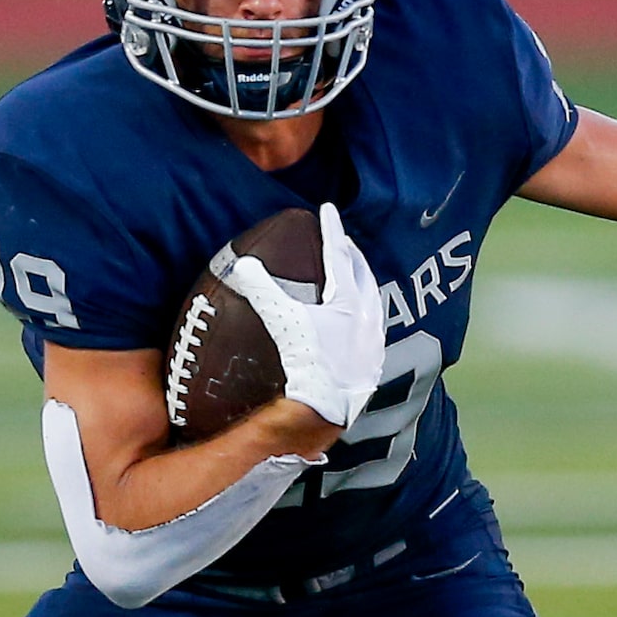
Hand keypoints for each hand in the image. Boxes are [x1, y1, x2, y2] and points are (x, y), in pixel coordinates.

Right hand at [216, 202, 386, 429]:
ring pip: (373, 299)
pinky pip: (374, 325)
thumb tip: (241, 263)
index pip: (339, 254)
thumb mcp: (283, 321)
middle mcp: (370, 316)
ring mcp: (375, 340)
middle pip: (363, 273)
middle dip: (351, 253)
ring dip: (362, 282)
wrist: (329, 406)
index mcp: (350, 300)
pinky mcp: (375, 362)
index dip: (331, 229)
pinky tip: (356, 321)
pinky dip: (365, 312)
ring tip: (352, 275)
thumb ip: (262, 290)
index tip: (327, 210)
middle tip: (341, 240)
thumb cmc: (309, 362)